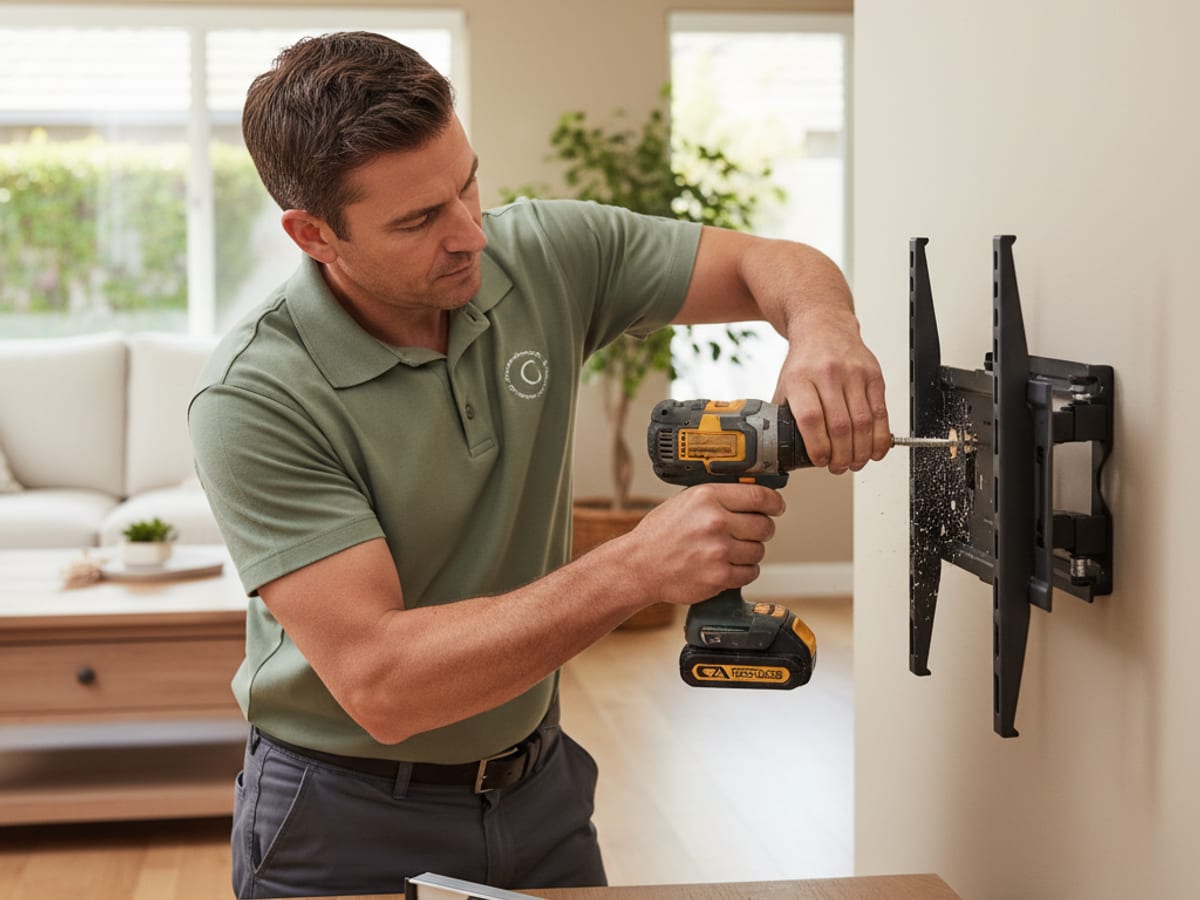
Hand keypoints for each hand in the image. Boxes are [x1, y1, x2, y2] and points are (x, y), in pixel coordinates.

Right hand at [624, 483, 784, 606]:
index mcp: (707, 498)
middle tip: (751, 532)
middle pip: (764, 525)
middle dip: (762, 529)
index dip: (774, 503)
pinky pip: (750, 573)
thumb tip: (750, 497)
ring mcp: (718, 551)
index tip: (776, 507)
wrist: (640, 565)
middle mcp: (715, 522)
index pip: (759, 497)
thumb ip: (718, 498)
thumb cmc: (660, 534)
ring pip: (759, 551)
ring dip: (750, 551)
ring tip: (730, 550)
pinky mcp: (718, 577)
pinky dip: (743, 571)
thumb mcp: (685, 501)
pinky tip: (727, 565)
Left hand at [773, 308, 889, 473]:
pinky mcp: (874, 376)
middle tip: (838, 467)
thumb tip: (779, 449)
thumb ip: (783, 416)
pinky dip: (880, 437)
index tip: (819, 461)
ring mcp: (854, 374)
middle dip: (841, 456)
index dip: (818, 446)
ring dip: (860, 451)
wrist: (824, 326)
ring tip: (855, 463)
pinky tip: (875, 450)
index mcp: (800, 378)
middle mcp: (828, 374)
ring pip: (862, 423)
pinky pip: (880, 412)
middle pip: (840, 426)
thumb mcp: (785, 385)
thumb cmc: (804, 361)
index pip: (811, 418)